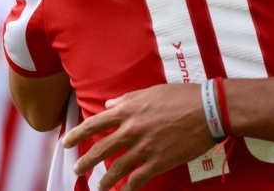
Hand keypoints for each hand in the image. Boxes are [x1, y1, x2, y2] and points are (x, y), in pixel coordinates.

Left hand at [63, 84, 213, 190]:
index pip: (95, 123)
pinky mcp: (158, 161)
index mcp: (128, 109)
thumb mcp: (151, 92)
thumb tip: (109, 105)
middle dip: (86, 161)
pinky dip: (127, 188)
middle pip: (101, 148)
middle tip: (78, 169)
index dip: (78, 134)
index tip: (66, 142)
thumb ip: (127, 99)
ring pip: (116, 168)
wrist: (208, 109)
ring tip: (98, 187)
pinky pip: (137, 179)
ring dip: (105, 180)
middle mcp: (132, 128)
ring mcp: (144, 147)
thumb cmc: (181, 97)